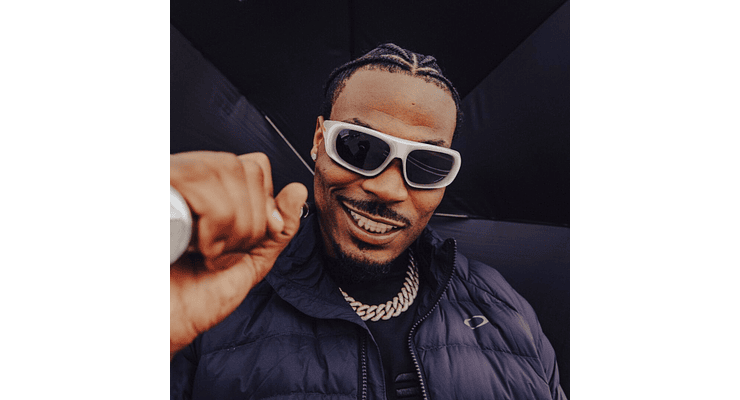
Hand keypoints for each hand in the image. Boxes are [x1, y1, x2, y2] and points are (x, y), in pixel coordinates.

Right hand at [169, 151, 306, 358]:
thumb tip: (298, 190)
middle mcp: (187, 178)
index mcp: (210, 189)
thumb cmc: (198, 296)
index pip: (255, 164)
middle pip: (242, 167)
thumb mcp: (252, 259)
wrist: (163, 323)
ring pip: (225, 174)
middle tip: (224, 250)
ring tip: (207, 252)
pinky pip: (204, 192)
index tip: (245, 239)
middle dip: (249, 219)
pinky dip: (213, 230)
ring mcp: (168, 183)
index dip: (262, 202)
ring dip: (231, 227)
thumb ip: (279, 227)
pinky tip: (197, 249)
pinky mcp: (154, 192)